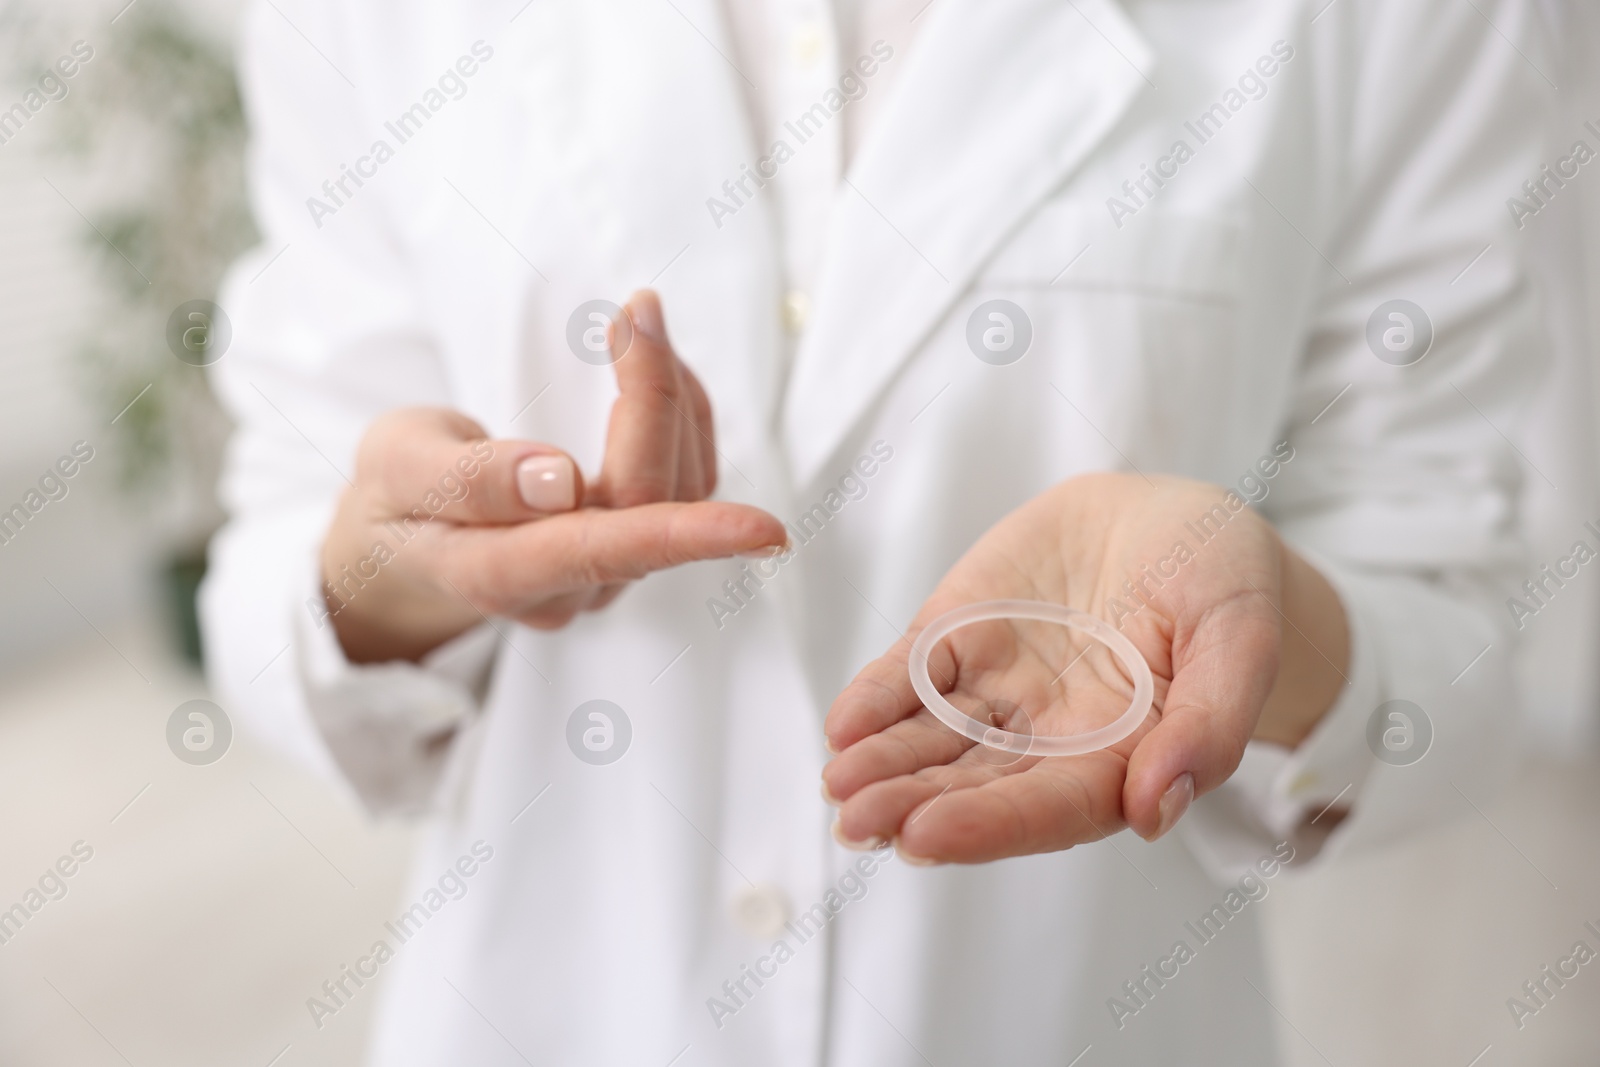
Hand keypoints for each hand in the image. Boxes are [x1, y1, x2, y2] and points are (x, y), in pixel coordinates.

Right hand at [320, 290, 785, 662]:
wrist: (401, 542)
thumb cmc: (393, 499)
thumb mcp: (393, 468)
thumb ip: (466, 479)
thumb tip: (557, 480)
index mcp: (497, 575)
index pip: (600, 553)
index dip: (683, 537)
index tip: (763, 528)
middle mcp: (569, 590)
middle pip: (649, 501)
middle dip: (655, 397)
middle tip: (638, 308)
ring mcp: (608, 576)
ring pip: (679, 490)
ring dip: (673, 397)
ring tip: (638, 321)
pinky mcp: (633, 546)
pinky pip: (682, 481)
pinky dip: (679, 413)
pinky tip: (653, 369)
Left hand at [821, 472, 1348, 863]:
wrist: (1171, 515)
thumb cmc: (1224, 581)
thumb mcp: (1242, 636)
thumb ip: (1211, 722)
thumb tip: (1158, 810)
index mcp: (1122, 756)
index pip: (1050, 807)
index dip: (989, 824)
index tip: (926, 837)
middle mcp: (1049, 737)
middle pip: (976, 787)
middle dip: (913, 806)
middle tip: (857, 823)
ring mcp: (999, 689)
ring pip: (932, 741)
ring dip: (882, 765)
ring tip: (837, 785)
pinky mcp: (959, 637)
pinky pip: (910, 676)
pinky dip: (874, 700)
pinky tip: (842, 725)